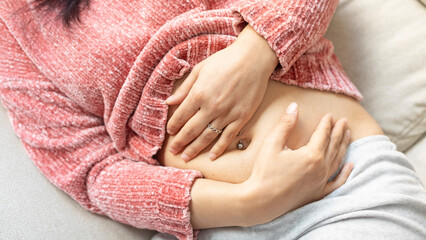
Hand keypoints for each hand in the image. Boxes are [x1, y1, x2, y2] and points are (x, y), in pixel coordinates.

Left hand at [166, 25, 278, 160]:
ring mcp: (227, 114)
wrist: (253, 58)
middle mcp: (211, 107)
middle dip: (180, 142)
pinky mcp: (241, 118)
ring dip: (195, 149)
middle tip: (173, 150)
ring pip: (207, 137)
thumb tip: (168, 102)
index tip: (170, 132)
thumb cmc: (225, 60)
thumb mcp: (200, 69)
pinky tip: (211, 157)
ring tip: (186, 158)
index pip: (180, 116)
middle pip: (191, 130)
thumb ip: (184, 88)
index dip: (173, 126)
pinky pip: (228, 137)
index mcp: (199, 93)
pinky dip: (219, 149)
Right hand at [241, 102, 352, 225]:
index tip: (330, 115)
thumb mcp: (272, 144)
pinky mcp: (318, 194)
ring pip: (338, 161)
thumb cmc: (264, 172)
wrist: (260, 202)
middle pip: (334, 145)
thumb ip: (285, 124)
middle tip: (344, 121)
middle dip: (339, 132)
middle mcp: (321, 169)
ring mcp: (321, 182)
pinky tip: (350, 166)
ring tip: (348, 136)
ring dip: (343, 147)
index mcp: (311, 155)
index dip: (327, 123)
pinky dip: (346, 173)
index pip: (323, 134)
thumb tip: (294, 106)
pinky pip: (337, 182)